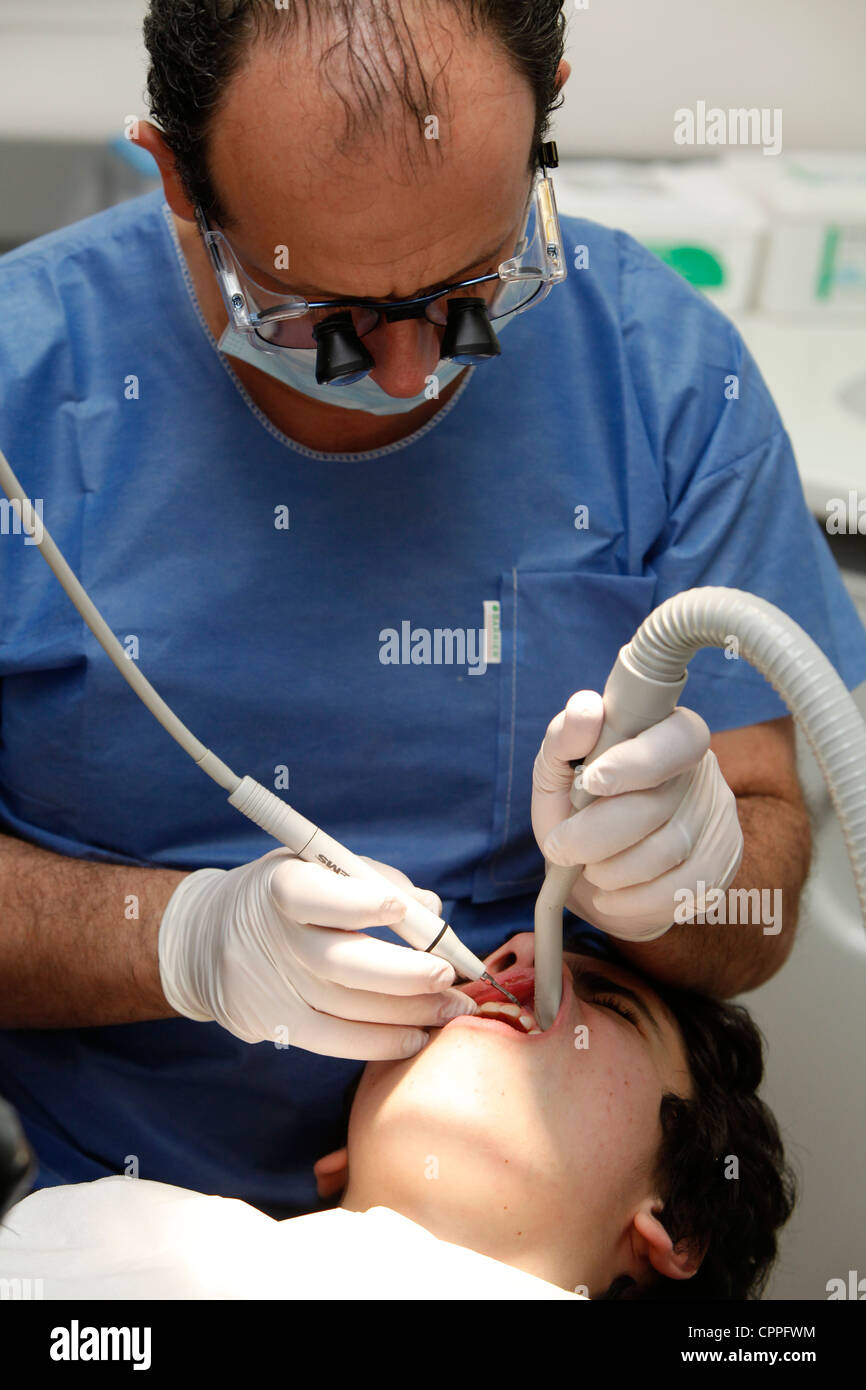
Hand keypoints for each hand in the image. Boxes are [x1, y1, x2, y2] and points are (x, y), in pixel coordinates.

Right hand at [157, 849, 476, 1057]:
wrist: (205, 937)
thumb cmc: (282, 895)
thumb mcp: (312, 866)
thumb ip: (370, 879)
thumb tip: (431, 910)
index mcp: (280, 885)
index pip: (313, 895)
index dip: (357, 902)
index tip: (403, 909)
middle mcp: (271, 938)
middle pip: (339, 963)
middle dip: (402, 973)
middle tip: (448, 975)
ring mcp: (269, 986)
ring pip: (346, 1006)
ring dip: (407, 1012)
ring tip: (451, 1010)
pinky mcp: (271, 1023)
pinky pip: (333, 1041)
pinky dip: (379, 1042)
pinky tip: (416, 1038)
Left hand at [531, 691, 743, 941]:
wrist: (593, 873)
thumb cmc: (576, 812)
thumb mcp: (557, 773)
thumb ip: (564, 738)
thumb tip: (586, 709)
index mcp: (666, 733)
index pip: (677, 738)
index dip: (638, 761)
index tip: (592, 782)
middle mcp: (701, 772)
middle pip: (661, 803)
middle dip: (598, 832)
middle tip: (561, 846)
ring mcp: (717, 818)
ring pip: (670, 849)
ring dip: (613, 868)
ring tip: (588, 869)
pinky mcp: (721, 863)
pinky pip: (685, 888)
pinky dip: (635, 899)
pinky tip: (611, 895)